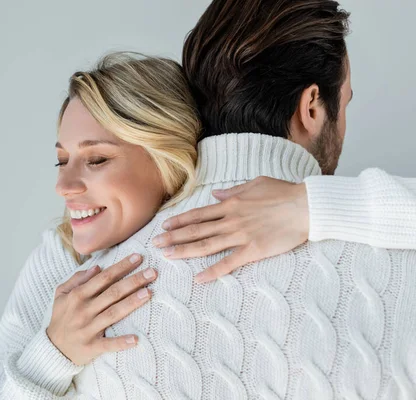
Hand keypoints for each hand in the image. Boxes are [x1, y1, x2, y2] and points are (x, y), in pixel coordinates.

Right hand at [46, 254, 156, 365]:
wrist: (52, 348)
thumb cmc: (61, 317)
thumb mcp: (61, 294)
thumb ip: (77, 279)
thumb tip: (97, 267)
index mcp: (77, 295)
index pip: (104, 278)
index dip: (121, 267)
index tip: (138, 257)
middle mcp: (84, 310)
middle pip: (113, 293)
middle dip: (133, 281)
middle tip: (152, 272)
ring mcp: (88, 329)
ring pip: (113, 313)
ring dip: (132, 303)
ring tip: (149, 293)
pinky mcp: (92, 347)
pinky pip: (108, 344)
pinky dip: (121, 342)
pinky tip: (136, 339)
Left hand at [152, 176, 308, 283]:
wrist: (307, 206)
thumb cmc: (284, 193)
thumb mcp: (255, 184)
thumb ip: (233, 191)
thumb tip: (216, 196)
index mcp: (231, 204)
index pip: (198, 213)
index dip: (179, 220)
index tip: (164, 225)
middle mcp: (231, 219)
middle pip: (196, 229)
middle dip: (173, 236)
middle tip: (155, 243)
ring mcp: (241, 235)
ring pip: (206, 244)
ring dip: (184, 251)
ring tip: (167, 255)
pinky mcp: (253, 250)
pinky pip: (229, 262)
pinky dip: (213, 271)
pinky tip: (199, 278)